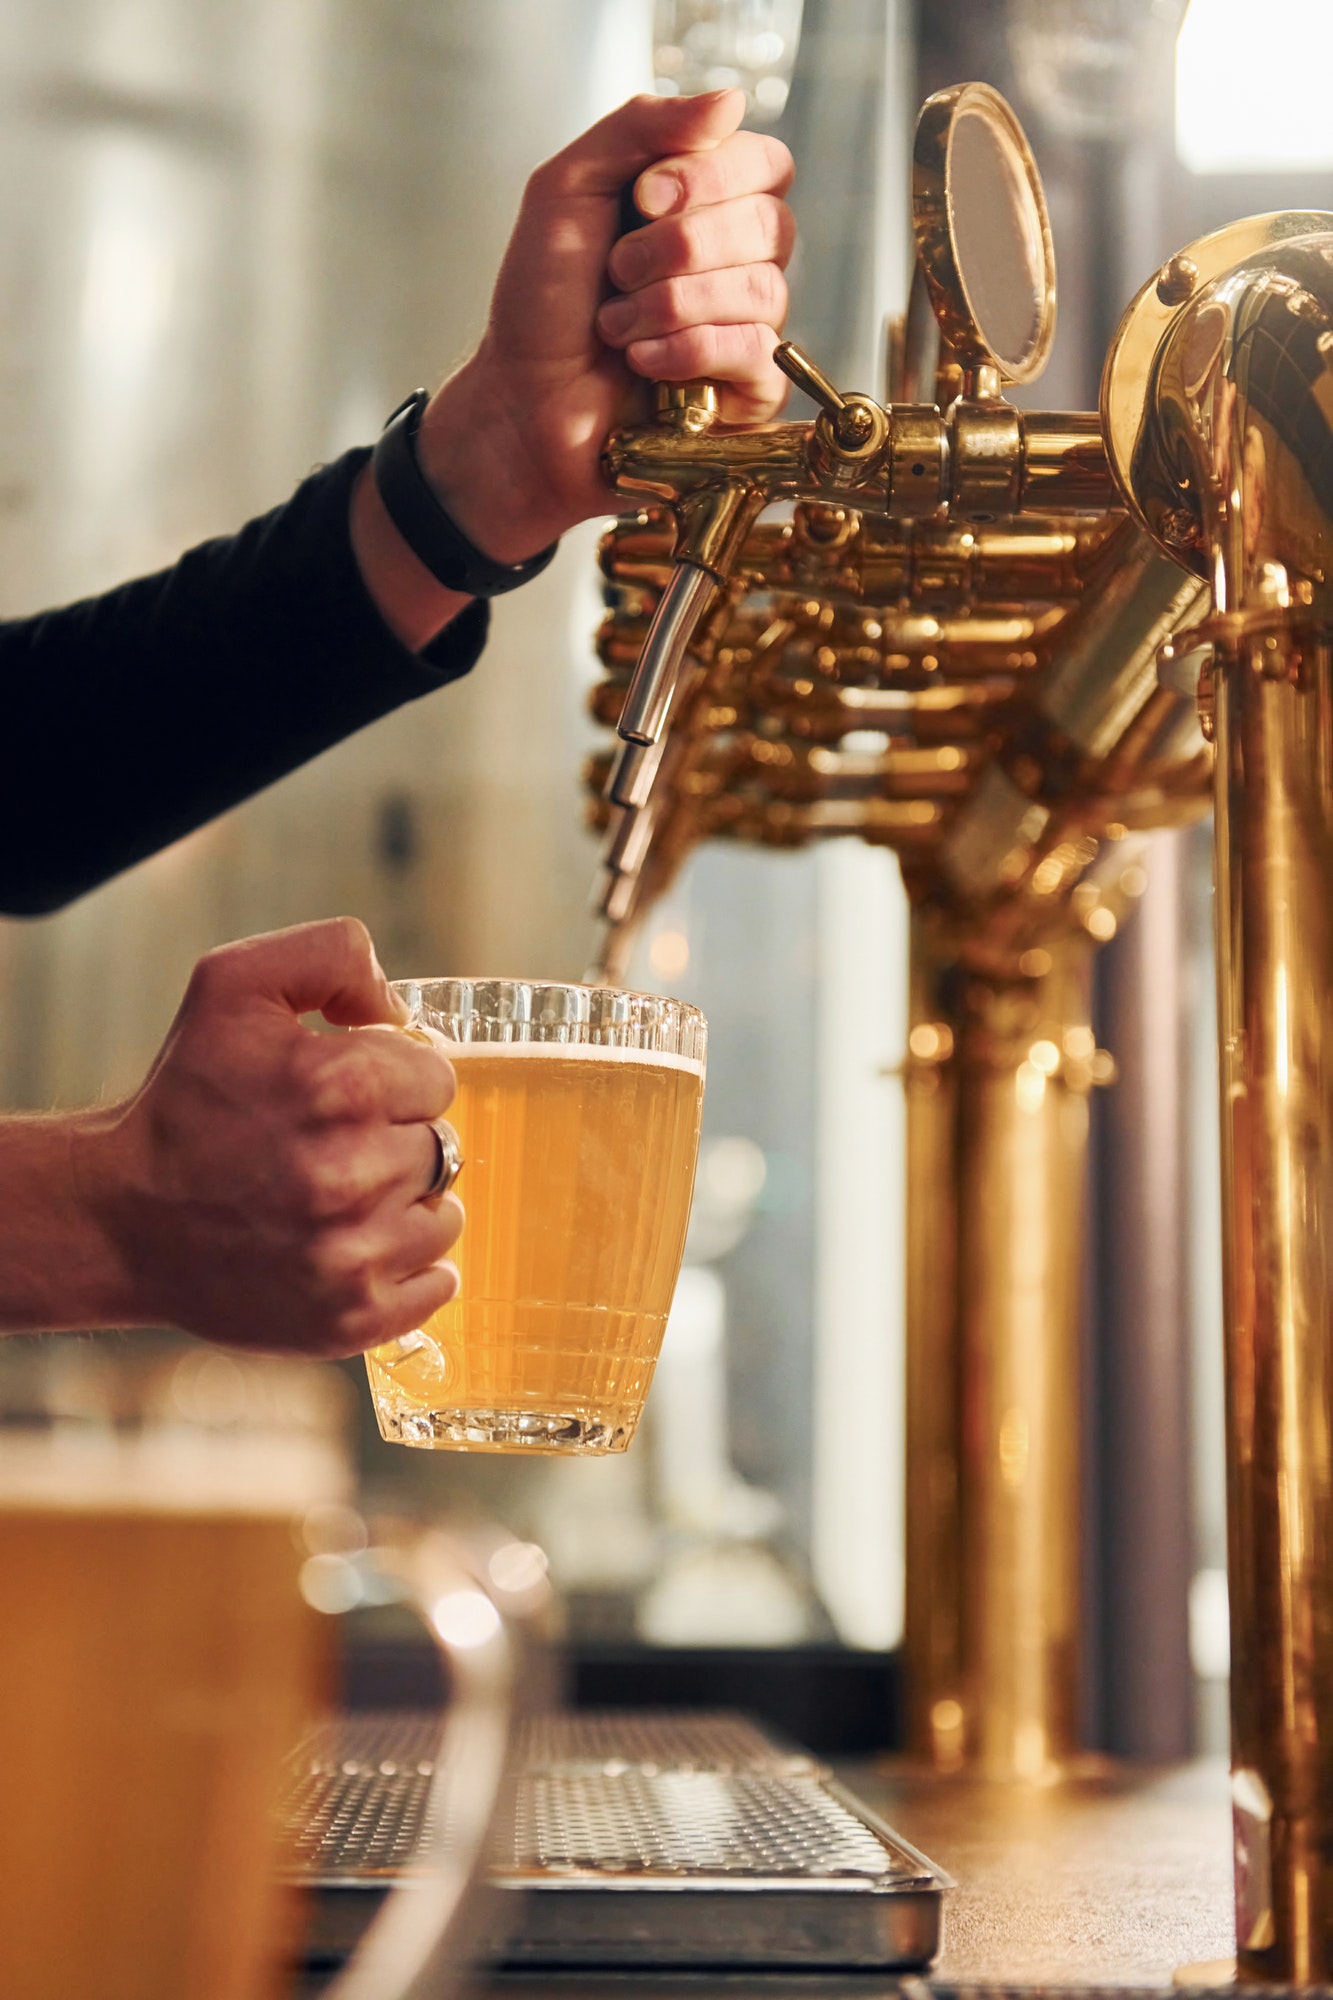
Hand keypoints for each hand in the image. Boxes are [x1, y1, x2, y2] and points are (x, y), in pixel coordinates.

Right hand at [74, 918, 461, 1357]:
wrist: (120, 1218)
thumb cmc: (185, 1099)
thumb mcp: (235, 985)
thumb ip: (332, 955)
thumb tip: (398, 1003)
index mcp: (340, 1086)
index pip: (439, 1079)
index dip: (394, 1081)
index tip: (346, 1096)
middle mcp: (353, 1174)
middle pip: (443, 1148)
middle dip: (395, 1142)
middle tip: (330, 1150)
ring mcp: (353, 1256)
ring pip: (445, 1218)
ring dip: (404, 1207)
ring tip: (336, 1201)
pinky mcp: (352, 1319)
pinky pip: (438, 1284)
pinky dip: (406, 1269)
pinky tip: (350, 1249)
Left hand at [419, 89, 793, 562]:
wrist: (520, 402)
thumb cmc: (540, 304)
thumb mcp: (569, 187)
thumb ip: (640, 128)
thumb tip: (732, 100)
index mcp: (704, 206)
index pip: (766, 164)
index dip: (711, 175)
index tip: (643, 199)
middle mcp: (735, 263)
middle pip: (771, 225)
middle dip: (680, 246)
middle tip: (617, 271)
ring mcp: (746, 329)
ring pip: (763, 290)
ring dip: (672, 303)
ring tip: (617, 326)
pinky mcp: (747, 393)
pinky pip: (755, 354)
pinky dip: (688, 351)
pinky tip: (643, 362)